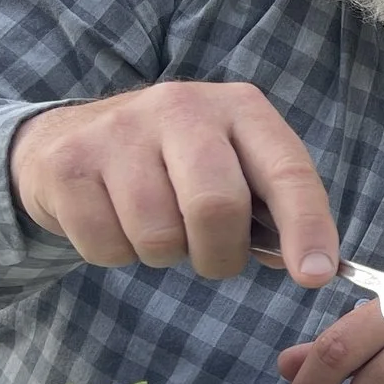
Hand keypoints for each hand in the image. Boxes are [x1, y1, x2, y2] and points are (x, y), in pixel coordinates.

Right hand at [8, 82, 337, 287]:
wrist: (71, 135)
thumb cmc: (174, 165)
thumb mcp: (233, 167)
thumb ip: (273, 210)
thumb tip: (312, 266)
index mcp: (240, 108)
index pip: (286, 171)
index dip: (306, 227)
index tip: (314, 276)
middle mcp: (181, 106)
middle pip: (216, 205)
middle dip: (220, 255)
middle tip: (211, 256)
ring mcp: (119, 130)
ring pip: (158, 235)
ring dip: (163, 255)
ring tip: (157, 228)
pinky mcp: (69, 163)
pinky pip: (107, 246)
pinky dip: (116, 254)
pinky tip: (114, 222)